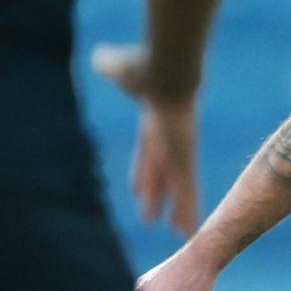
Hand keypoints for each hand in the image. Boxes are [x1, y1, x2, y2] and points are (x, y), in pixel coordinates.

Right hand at [92, 41, 201, 233]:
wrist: (168, 67)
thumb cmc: (143, 64)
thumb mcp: (119, 65)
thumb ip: (110, 65)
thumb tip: (100, 57)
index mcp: (154, 121)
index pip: (149, 152)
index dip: (145, 170)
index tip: (140, 187)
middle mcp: (170, 139)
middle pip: (165, 173)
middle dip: (161, 194)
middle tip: (156, 216)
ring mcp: (180, 149)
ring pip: (180, 187)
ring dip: (178, 210)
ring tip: (179, 233)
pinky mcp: (184, 157)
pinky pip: (186, 191)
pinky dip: (187, 211)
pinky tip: (191, 232)